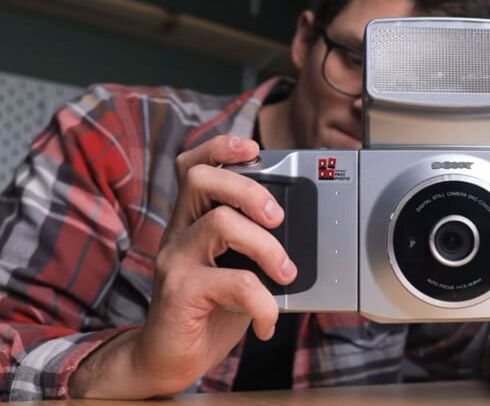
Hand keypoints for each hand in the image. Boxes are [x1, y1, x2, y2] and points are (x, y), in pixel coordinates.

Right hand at [70, 136, 296, 397]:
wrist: (170, 358)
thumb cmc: (209, 310)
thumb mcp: (234, 268)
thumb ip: (252, 244)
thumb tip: (301, 230)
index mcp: (192, 220)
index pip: (194, 166)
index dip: (221, 148)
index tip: (254, 148)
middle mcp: (178, 232)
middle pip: (202, 179)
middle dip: (249, 188)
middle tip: (278, 217)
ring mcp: (175, 260)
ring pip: (220, 223)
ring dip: (267, 246)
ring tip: (285, 273)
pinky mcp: (179, 292)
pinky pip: (234, 282)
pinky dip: (263, 302)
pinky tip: (266, 320)